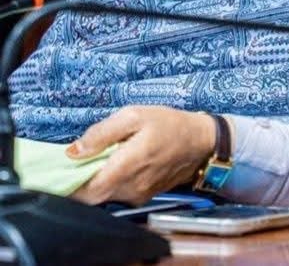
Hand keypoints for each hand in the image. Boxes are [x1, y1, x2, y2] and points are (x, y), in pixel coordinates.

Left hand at [67, 105, 215, 205]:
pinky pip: (119, 193)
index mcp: (127, 166)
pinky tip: (118, 161)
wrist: (201, 141)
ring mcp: (138, 196)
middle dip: (82, 179)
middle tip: (81, 157)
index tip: (62, 168)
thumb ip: (102, 132)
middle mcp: (131, 188)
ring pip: (105, 194)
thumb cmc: (169, 124)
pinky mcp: (144, 197)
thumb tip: (74, 150)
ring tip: (102, 156)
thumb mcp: (135, 115)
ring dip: (98, 178)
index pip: (86, 191)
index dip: (69, 184)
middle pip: (92, 195)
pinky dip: (112, 180)